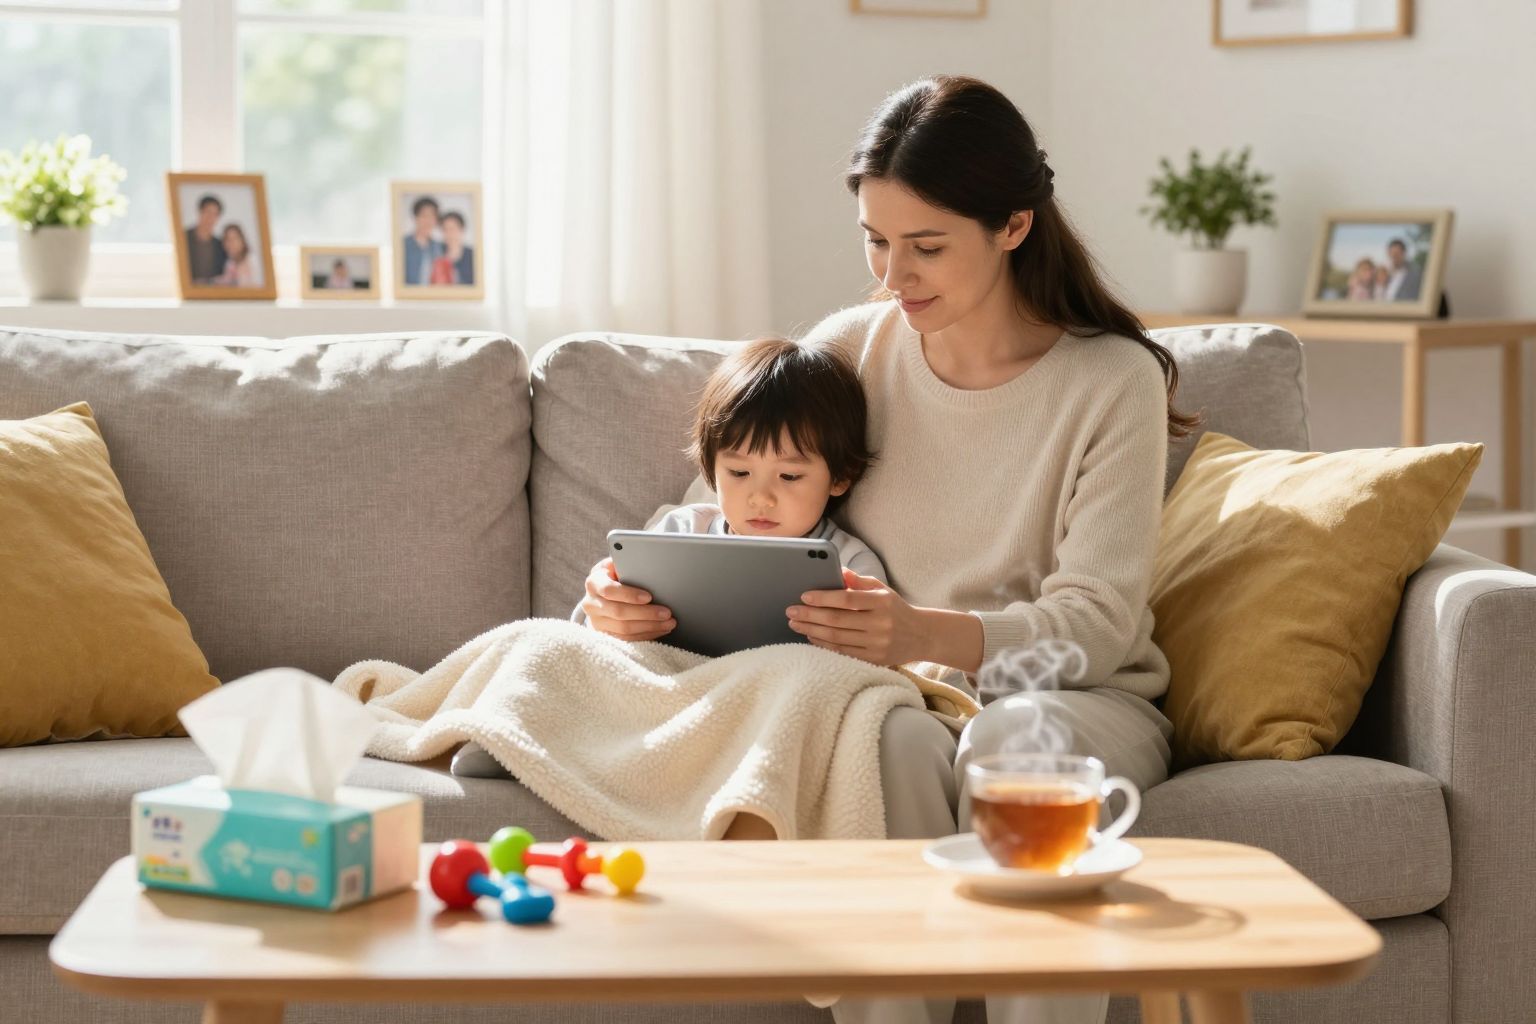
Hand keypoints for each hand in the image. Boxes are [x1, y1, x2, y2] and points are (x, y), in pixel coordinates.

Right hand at [581, 558, 674, 641]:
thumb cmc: (614, 576)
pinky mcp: (604, 634)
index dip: (629, 594)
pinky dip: (646, 635)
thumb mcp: (615, 566)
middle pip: (619, 612)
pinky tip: (660, 629)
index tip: (649, 597)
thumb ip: (626, 564)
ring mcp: (596, 622)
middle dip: (646, 613)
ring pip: (624, 629)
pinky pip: (627, 639)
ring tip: (669, 623)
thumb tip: (645, 563)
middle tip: (667, 613)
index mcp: (593, 583)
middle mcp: (591, 604)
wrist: (599, 594)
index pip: (609, 590)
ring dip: (650, 626)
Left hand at [785, 568, 925, 665]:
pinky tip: (812, 637)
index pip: (847, 599)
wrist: (921, 635)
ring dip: (812, 631)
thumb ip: (859, 581)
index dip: (823, 598)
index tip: (804, 596)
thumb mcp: (882, 590)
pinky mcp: (874, 659)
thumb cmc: (895, 609)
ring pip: (837, 638)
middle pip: (837, 620)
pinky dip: (824, 645)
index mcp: (881, 602)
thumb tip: (839, 571)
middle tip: (791, 612)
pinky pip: (843, 653)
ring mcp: (877, 643)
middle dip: (810, 616)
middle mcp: (880, 623)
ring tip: (796, 624)